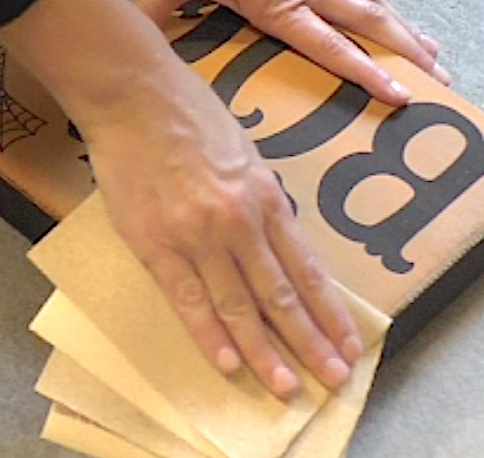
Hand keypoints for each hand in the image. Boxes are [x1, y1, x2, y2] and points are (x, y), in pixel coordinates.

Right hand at [0, 0, 361, 398]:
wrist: (135, 96)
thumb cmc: (190, 113)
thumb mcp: (243, 150)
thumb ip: (259, 198)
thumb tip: (273, 239)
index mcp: (264, 195)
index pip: (306, 268)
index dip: (329, 311)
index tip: (348, 343)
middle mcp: (238, 221)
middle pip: (280, 295)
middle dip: (310, 342)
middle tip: (333, 379)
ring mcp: (196, 235)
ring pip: (238, 306)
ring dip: (265, 352)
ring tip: (286, 387)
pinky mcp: (155, 244)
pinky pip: (188, 299)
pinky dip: (209, 335)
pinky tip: (228, 363)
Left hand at [136, 0, 449, 104]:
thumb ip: (155, 10)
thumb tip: (119, 41)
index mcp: (281, 5)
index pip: (332, 48)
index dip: (367, 74)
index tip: (403, 97)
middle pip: (370, 28)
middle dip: (407, 57)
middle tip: (443, 83)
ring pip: (371, 4)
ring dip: (403, 29)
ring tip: (434, 51)